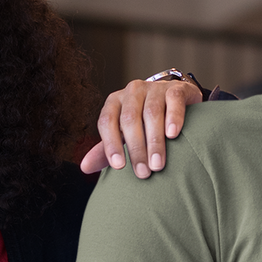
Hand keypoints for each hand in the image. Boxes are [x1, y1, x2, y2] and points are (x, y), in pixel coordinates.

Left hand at [81, 77, 204, 178]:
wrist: (174, 100)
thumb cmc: (144, 121)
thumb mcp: (123, 134)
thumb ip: (106, 150)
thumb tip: (84, 167)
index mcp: (114, 102)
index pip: (107, 121)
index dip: (110, 144)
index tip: (119, 166)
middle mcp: (132, 92)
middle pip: (129, 119)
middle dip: (135, 148)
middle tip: (143, 173)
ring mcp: (155, 88)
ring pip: (152, 113)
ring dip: (154, 141)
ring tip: (157, 164)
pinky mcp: (176, 88)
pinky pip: (174, 101)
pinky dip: (173, 118)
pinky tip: (173, 135)